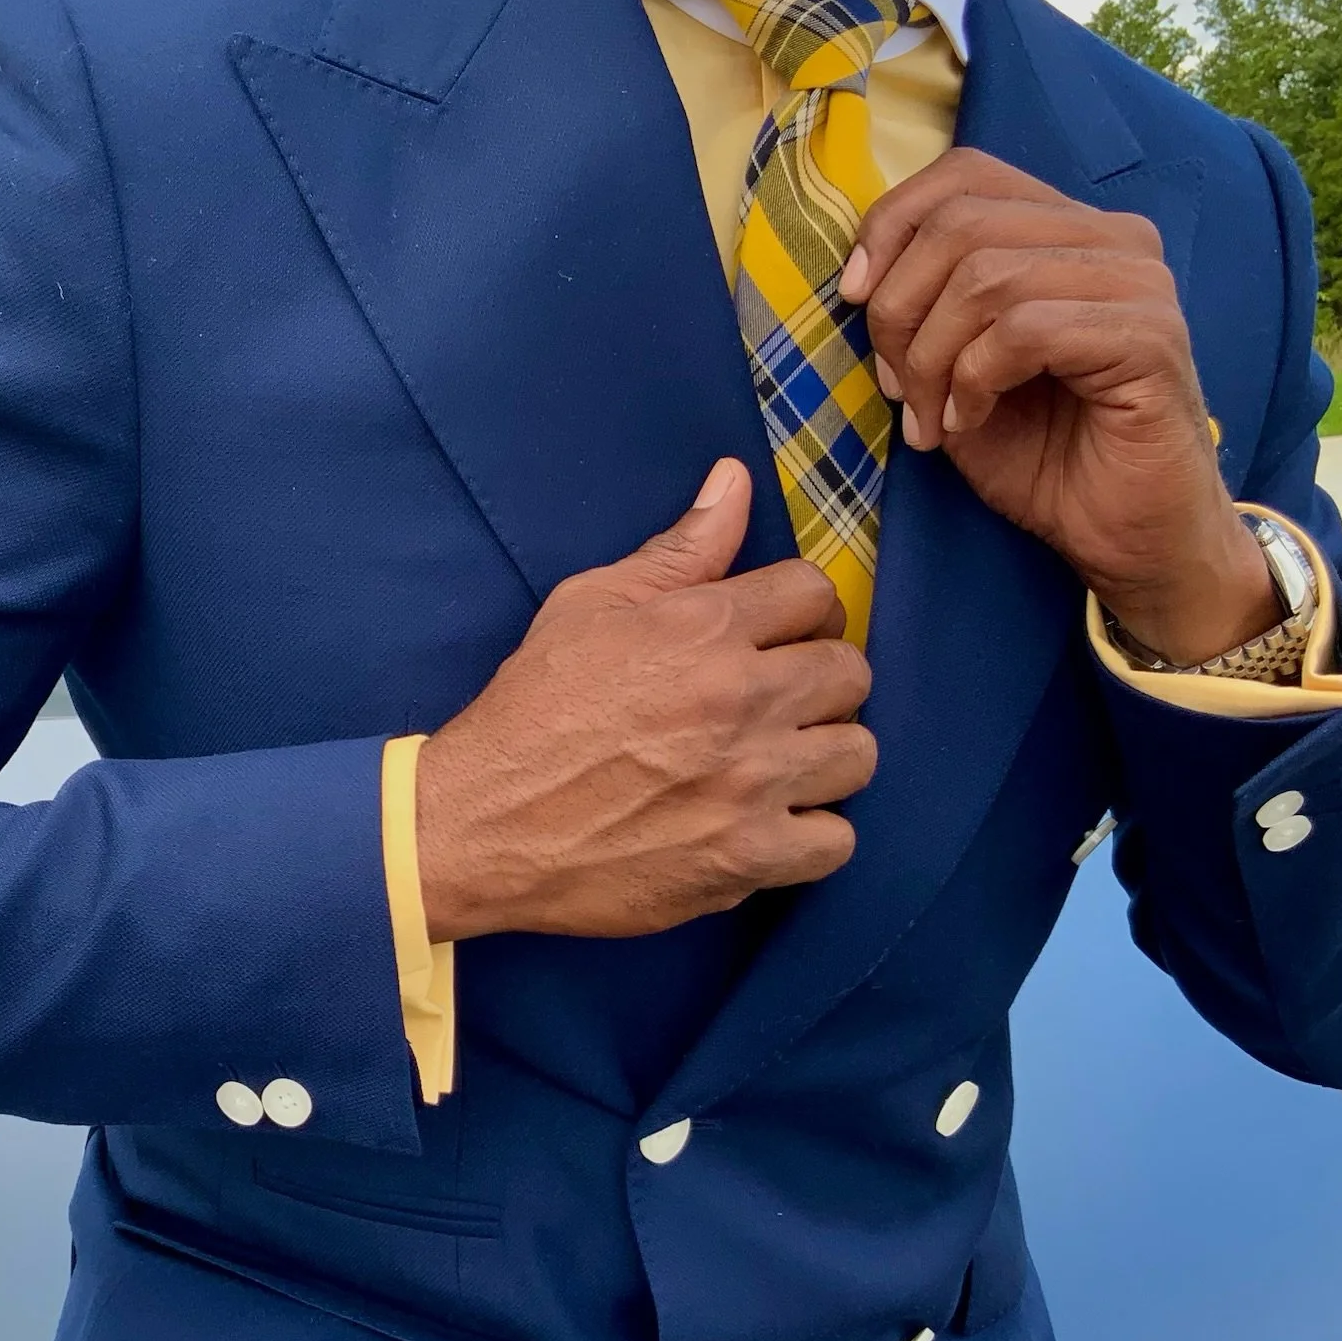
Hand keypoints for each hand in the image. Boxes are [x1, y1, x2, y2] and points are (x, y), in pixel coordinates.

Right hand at [416, 460, 875, 942]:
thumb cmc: (531, 709)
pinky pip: (837, 842)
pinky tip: (773, 827)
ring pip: (857, 754)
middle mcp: (743, 700)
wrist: (483, 822)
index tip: (777, 640)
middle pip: (850, 674)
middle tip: (776, 705)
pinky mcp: (747, 859)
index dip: (800, 614)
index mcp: (707, 628)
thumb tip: (736, 481)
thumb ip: (678, 549)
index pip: (817, 593)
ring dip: (824, 756)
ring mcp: (752, 785)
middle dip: (819, 683)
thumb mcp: (589, 605)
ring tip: (781, 766)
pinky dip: (811, 836)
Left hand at [843, 149, 1276, 664]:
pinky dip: (974, 381)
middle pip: (962, 225)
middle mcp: (1113, 239)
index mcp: (1068, 231)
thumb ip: (924, 313)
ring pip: (987, 278)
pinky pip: (1024, 330)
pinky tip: (971, 422)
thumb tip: (862, 280)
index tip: (855, 297)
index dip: (892, 225)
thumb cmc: (1046, 458)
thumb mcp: (957, 374)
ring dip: (932, 360)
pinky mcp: (1149, 338)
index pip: (965, 174)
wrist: (1124, 537)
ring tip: (933, 420)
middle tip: (899, 390)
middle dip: (902, 312)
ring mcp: (1139, 283)